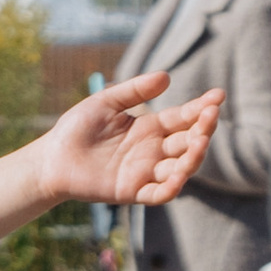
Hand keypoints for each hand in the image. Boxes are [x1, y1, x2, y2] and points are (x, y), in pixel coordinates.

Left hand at [38, 72, 226, 210]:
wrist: (51, 157)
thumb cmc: (77, 128)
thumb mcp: (107, 102)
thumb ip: (135, 91)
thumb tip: (166, 76)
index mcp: (150, 128)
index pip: (184, 118)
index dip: (202, 108)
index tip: (218, 96)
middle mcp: (153, 151)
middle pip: (188, 141)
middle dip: (203, 129)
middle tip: (210, 115)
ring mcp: (145, 172)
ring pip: (181, 168)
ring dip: (194, 157)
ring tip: (200, 141)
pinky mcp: (132, 191)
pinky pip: (160, 193)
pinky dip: (172, 187)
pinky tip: (180, 174)